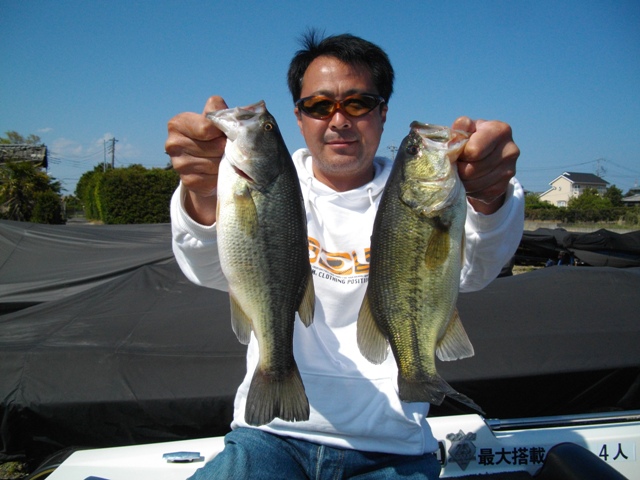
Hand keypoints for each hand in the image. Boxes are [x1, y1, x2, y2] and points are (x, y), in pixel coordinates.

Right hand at [165, 96, 228, 224]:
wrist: (205, 166)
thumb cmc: (213, 137)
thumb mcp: (215, 120)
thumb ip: (224, 112)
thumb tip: (245, 112)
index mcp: (177, 123)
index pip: (207, 127)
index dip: (223, 130)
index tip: (226, 132)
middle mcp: (173, 144)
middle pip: (215, 146)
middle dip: (227, 148)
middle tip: (228, 148)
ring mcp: (179, 164)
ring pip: (216, 163)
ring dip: (226, 162)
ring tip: (224, 159)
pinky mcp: (189, 181)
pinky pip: (214, 178)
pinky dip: (222, 175)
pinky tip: (219, 171)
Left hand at [452, 117, 518, 214]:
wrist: (486, 156)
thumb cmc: (472, 139)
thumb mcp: (466, 129)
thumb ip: (461, 128)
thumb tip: (457, 133)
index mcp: (501, 130)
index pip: (474, 151)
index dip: (459, 155)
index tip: (456, 152)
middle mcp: (510, 150)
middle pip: (471, 170)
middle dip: (457, 170)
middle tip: (454, 166)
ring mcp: (509, 171)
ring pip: (474, 184)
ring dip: (461, 182)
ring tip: (459, 173)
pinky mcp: (503, 187)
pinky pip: (479, 194)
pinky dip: (469, 190)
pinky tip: (468, 181)